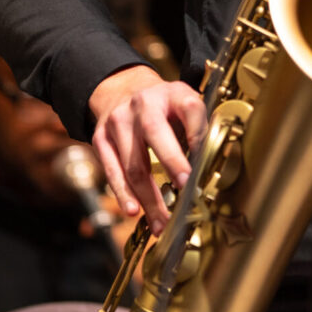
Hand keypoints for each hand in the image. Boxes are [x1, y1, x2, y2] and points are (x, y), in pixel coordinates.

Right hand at [90, 64, 208, 233]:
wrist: (123, 90)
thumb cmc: (164, 107)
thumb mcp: (185, 104)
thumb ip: (199, 130)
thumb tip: (211, 167)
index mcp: (173, 93)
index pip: (190, 108)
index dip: (198, 132)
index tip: (204, 160)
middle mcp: (143, 104)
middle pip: (156, 133)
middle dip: (172, 163)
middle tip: (185, 188)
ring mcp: (118, 121)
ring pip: (133, 163)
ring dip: (149, 197)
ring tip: (162, 221)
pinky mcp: (101, 139)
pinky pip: (113, 171)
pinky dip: (123, 194)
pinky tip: (133, 210)